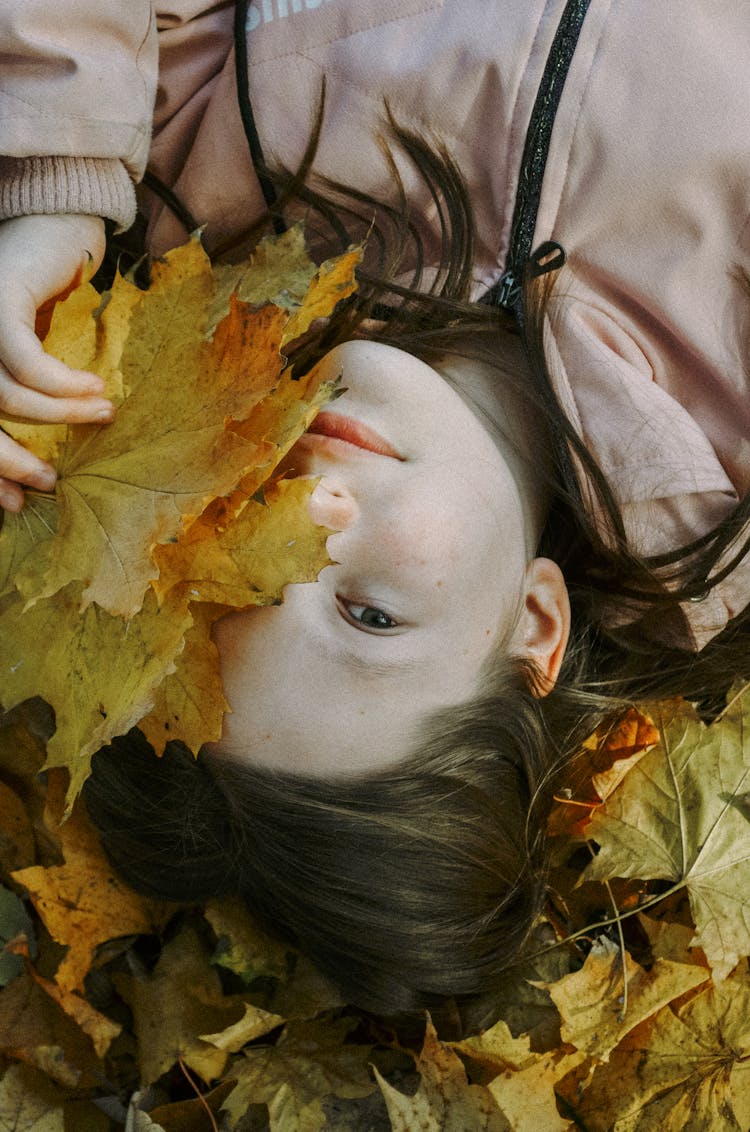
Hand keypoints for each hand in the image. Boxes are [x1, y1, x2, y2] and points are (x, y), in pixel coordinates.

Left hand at [0, 213, 112, 510]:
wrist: (54, 226)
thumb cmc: (47, 297)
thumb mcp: (32, 356)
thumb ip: (27, 396)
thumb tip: (36, 471)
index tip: (18, 503)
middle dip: (9, 460)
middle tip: (48, 483)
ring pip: (3, 395)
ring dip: (58, 415)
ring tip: (103, 416)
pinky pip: (28, 363)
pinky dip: (62, 384)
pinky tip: (95, 388)